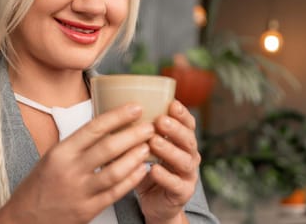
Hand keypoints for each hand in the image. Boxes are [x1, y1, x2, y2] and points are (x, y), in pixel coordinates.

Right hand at [0, 104, 153, 223]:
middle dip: (133, 135)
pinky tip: (142, 170)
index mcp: (61, 152)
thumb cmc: (39, 185)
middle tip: (150, 126)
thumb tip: (108, 126)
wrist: (23, 220)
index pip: (94, 128)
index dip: (118, 116)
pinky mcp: (87, 211)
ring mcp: (79, 192)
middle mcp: (70, 170)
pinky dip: (132, 180)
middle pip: (108, 148)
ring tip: (148, 147)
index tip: (135, 107)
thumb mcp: (53, 157)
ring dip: (135, 157)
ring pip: (115, 171)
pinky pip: (115, 193)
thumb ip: (78, 144)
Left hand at [136, 100, 200, 223]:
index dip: (182, 114)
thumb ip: (140, 133)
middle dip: (175, 129)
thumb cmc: (149, 169)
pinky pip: (176, 184)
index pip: (188, 124)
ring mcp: (188, 175)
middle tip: (160, 121)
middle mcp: (190, 155)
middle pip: (188, 140)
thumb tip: (116, 110)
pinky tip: (153, 170)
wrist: (155, 203)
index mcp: (183, 141)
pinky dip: (165, 176)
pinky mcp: (183, 193)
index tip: (172, 103)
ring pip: (184, 160)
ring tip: (154, 142)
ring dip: (169, 150)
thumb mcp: (146, 148)